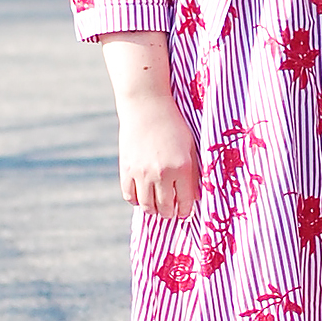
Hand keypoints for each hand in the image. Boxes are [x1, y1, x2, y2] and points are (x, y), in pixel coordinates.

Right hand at [116, 88, 199, 218]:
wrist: (147, 106)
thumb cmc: (173, 125)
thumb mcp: (190, 147)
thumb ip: (194, 173)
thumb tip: (195, 197)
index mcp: (182, 167)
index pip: (185, 202)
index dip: (186, 212)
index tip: (185, 212)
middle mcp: (162, 173)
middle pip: (165, 208)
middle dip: (169, 214)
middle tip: (170, 212)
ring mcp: (142, 173)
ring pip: (147, 206)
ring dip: (153, 210)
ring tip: (157, 207)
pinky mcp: (127, 169)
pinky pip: (130, 196)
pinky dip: (136, 200)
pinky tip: (142, 196)